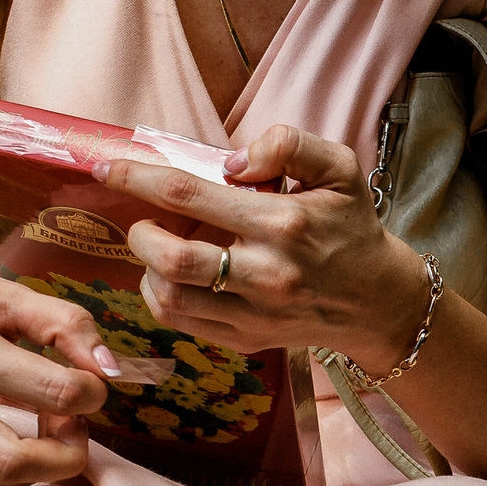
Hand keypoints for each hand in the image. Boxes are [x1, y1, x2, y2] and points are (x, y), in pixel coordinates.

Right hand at [0, 251, 120, 485]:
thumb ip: (62, 323)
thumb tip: (110, 368)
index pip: (58, 394)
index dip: (94, 392)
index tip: (92, 379)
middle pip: (21, 463)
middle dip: (70, 455)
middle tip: (76, 424)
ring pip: (2, 480)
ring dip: (44, 462)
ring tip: (49, 421)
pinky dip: (15, 457)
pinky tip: (16, 421)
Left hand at [100, 124, 429, 369]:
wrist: (378, 301)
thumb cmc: (352, 228)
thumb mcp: (339, 169)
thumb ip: (289, 145)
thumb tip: (232, 160)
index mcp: (284, 223)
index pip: (190, 195)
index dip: (139, 178)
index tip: (108, 168)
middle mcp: (267, 273)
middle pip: (173, 258)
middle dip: (140, 233)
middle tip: (144, 221)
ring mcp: (256, 314)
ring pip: (171, 298)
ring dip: (149, 269)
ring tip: (161, 250)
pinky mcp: (248, 340)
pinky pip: (182, 323)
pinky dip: (162, 297)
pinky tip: (174, 278)